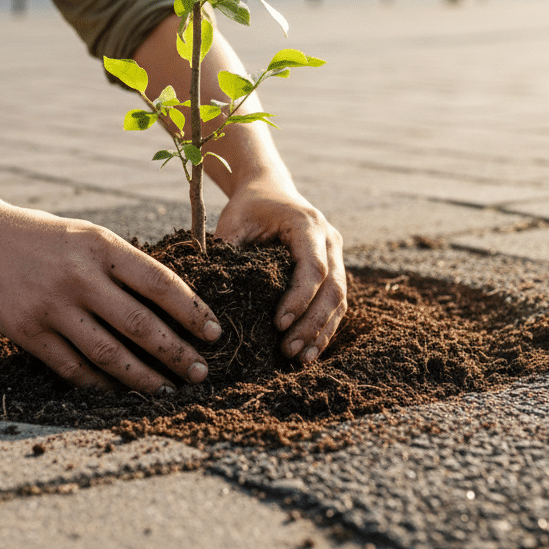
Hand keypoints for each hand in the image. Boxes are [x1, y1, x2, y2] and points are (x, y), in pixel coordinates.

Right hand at [0, 207, 222, 393]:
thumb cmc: (48, 239)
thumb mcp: (90, 237)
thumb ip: (126, 266)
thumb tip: (177, 307)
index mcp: (101, 246)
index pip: (158, 283)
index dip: (191, 312)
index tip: (214, 334)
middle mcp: (78, 276)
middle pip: (138, 324)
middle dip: (175, 353)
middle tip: (200, 372)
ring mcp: (51, 306)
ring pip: (108, 353)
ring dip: (143, 377)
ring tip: (167, 389)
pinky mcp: (27, 331)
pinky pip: (73, 366)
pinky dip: (101, 383)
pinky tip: (122, 390)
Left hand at [215, 179, 345, 363]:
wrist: (270, 189)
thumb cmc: (249, 205)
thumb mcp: (233, 220)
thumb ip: (226, 250)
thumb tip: (209, 292)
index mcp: (308, 225)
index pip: (313, 267)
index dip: (299, 298)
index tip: (278, 324)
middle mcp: (330, 239)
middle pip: (333, 288)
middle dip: (313, 323)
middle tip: (289, 351)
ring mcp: (336, 255)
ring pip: (339, 299)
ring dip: (322, 331)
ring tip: (301, 359)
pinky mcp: (334, 269)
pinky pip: (335, 302)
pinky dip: (324, 327)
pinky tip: (309, 350)